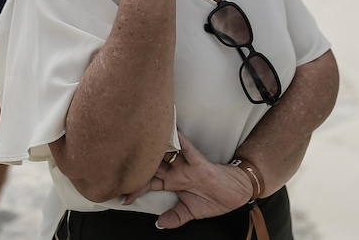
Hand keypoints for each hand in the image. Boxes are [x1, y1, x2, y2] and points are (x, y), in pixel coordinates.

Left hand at [121, 133, 254, 227]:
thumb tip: (159, 224)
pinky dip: (178, 141)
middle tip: (122, 168)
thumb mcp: (190, 212)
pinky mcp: (199, 163)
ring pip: (165, 152)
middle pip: (152, 165)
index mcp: (172, 182)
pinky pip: (187, 149)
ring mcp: (186, 165)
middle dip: (138, 167)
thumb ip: (174, 218)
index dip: (135, 188)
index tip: (122, 197)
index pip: (149, 182)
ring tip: (137, 146)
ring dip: (153, 149)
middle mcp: (176, 171)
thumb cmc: (215, 198)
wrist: (236, 193)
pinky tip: (168, 133)